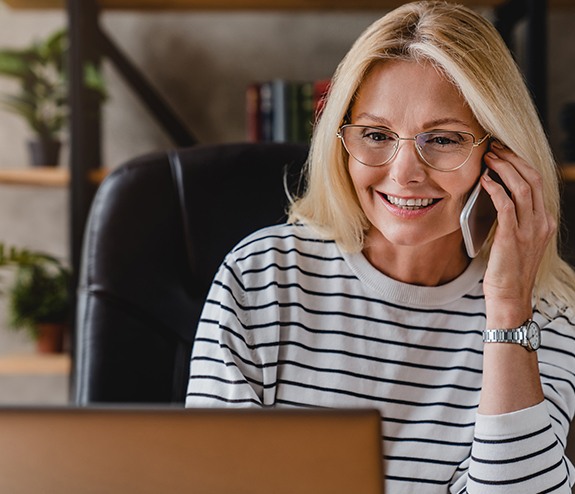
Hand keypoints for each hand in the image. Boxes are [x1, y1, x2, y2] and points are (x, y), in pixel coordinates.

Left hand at [481, 142, 555, 324]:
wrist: (509, 296)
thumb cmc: (506, 269)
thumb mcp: (516, 239)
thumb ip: (512, 218)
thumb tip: (494, 193)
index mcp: (544, 221)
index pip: (536, 182)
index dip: (520, 163)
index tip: (503, 152)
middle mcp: (542, 222)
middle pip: (532, 179)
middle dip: (513, 159)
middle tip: (494, 147)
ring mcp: (530, 230)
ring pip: (522, 187)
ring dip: (504, 168)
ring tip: (488, 158)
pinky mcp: (513, 237)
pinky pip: (506, 205)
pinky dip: (495, 189)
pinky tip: (484, 181)